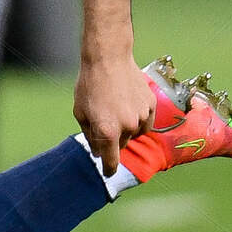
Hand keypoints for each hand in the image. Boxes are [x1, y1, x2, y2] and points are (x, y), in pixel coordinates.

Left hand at [73, 55, 155, 175]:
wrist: (109, 58)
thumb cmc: (90, 85)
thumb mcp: (80, 112)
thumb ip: (90, 135)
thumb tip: (98, 151)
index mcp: (107, 131)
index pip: (111, 161)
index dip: (108, 169)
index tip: (108, 173)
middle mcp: (127, 127)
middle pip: (122, 146)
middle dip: (113, 140)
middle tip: (105, 121)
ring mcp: (141, 116)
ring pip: (135, 134)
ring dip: (127, 128)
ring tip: (116, 109)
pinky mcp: (151, 105)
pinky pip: (146, 122)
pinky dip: (139, 119)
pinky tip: (129, 105)